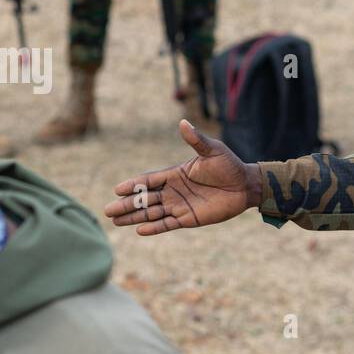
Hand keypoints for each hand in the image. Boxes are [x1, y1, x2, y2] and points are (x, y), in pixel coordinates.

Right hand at [104, 120, 259, 234]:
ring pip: (152, 213)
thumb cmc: (229, 165)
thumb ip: (196, 140)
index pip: (149, 180)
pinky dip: (154, 227)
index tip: (117, 189)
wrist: (245, 185)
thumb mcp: (212, 150)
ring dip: (134, 217)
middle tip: (108, 211)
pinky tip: (139, 230)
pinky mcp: (190, 218)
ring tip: (115, 221)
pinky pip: (168, 224)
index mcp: (175, 174)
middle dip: (127, 204)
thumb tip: (183, 123)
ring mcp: (180, 205)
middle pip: (145, 198)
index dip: (133, 185)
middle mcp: (174, 190)